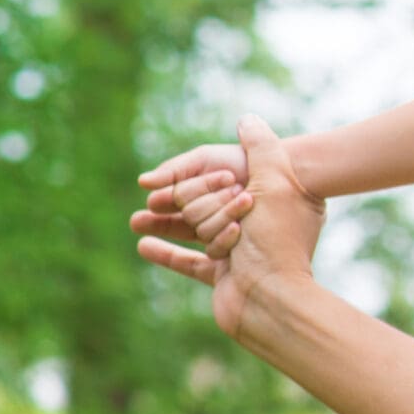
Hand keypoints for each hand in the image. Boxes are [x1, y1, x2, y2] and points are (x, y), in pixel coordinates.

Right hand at [135, 115, 326, 342]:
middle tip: (149, 207)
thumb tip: (246, 119)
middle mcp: (255, 222)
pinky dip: (168, 254)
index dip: (203, 183)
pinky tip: (143, 246)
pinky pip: (192, 262)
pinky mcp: (225, 275)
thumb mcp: (275, 177)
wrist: (279, 294)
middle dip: (179, 205)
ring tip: (134, 222)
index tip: (188, 186)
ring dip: (164, 226)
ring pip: (195, 231)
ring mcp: (239, 250)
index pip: (223, 180)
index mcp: (267, 195)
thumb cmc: (278, 234)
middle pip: (206, 207)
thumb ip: (259, 143)